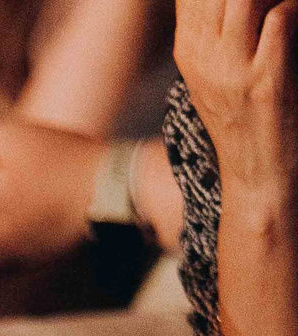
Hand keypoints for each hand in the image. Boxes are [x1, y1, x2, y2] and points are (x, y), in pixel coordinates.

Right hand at [179, 0, 297, 198]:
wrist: (258, 177)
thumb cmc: (245, 120)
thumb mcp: (213, 75)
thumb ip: (212, 31)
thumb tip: (220, 4)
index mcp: (189, 50)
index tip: (249, 9)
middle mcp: (203, 57)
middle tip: (268, 9)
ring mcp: (232, 70)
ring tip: (281, 9)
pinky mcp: (266, 80)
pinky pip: (281, 17)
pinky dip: (292, 9)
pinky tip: (296, 20)